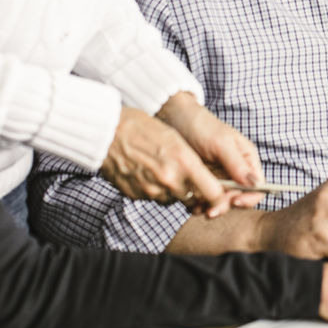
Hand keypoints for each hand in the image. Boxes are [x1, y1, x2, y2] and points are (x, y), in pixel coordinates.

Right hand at [102, 107, 232, 209]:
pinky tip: (147, 172)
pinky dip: (154, 190)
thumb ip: (192, 162)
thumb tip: (205, 181)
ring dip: (173, 190)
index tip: (220, 194)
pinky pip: (153, 198)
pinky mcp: (135, 195)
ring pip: (172, 199)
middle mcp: (169, 180)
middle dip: (193, 190)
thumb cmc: (144, 128)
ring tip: (162, 168)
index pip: (213, 193)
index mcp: (184, 162)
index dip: (219, 196)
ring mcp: (150, 190)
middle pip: (192, 198)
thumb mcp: (176, 139)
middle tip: (184, 174)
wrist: (108, 131)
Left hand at [158, 92, 264, 215]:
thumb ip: (237, 164)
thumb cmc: (202, 126)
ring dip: (211, 207)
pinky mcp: (201, 182)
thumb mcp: (221, 143)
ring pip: (220, 202)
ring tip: (198, 208)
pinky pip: (204, 199)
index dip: (250, 197)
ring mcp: (218, 178)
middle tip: (211, 210)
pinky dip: (198, 205)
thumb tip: (256, 184)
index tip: (235, 201)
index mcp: (246, 160)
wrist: (173, 119)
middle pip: (238, 198)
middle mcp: (235, 172)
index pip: (257, 186)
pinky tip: (191, 204)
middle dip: (226, 205)